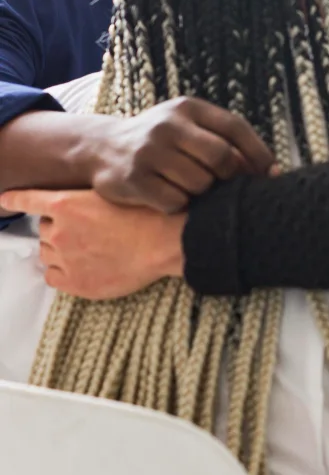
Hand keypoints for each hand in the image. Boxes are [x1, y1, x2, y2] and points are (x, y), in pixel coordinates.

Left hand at [0, 189, 184, 299]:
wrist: (167, 242)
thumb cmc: (149, 214)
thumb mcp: (115, 192)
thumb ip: (86, 198)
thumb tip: (75, 205)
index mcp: (66, 205)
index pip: (28, 200)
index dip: (14, 198)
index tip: (5, 198)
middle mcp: (59, 231)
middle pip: (44, 227)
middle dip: (60, 227)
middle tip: (87, 229)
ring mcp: (65, 258)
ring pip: (47, 252)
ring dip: (61, 249)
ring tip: (90, 248)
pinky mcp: (75, 282)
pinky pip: (52, 276)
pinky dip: (61, 271)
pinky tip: (82, 266)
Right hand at [81, 98, 274, 212]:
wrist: (100, 147)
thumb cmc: (161, 140)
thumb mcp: (188, 125)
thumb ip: (224, 139)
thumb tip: (270, 171)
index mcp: (188, 108)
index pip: (235, 127)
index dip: (258, 153)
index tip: (271, 174)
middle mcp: (168, 125)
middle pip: (222, 158)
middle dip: (229, 176)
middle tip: (223, 184)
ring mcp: (148, 152)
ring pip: (200, 184)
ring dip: (201, 193)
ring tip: (186, 185)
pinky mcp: (133, 179)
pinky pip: (175, 202)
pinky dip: (178, 204)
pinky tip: (167, 194)